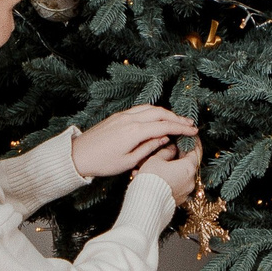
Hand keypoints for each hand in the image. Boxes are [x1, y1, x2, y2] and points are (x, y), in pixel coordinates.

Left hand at [71, 104, 197, 176]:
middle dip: (177, 118)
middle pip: (160, 113)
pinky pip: (141, 109)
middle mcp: (130, 119)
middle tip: (190, 124)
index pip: (164, 126)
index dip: (181, 128)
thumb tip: (164, 138)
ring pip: (151, 108)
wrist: (78, 155)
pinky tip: (159, 117)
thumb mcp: (128, 162)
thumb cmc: (102, 163)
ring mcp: (123, 115)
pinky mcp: (118, 115)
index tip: (193, 131)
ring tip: (178, 120)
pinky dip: (154, 111)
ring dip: (166, 113)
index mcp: (134, 131)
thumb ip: (149, 148)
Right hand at [132, 138, 200, 201]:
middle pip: (189, 164)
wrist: (147, 203)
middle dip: (181, 156)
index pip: (195, 151)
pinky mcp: (179, 199)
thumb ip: (166, 152)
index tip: (191, 137)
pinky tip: (157, 177)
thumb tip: (172, 148)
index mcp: (188, 167)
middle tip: (174, 148)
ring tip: (158, 164)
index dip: (193, 143)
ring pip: (181, 175)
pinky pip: (177, 185)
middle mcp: (191, 180)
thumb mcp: (156, 159)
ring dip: (173, 169)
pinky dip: (170, 179)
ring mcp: (186, 191)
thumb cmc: (152, 178)